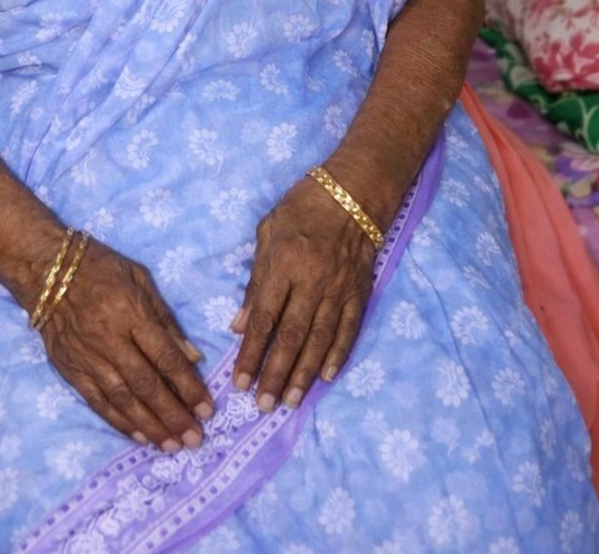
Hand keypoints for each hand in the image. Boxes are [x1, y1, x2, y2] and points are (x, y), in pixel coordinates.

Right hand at [35, 238, 213, 451]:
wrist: (47, 271)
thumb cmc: (101, 268)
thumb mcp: (140, 279)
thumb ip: (166, 319)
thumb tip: (193, 357)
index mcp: (130, 312)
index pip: (164, 357)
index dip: (188, 386)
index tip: (207, 409)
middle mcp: (109, 339)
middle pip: (145, 385)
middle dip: (173, 415)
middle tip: (194, 438)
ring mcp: (87, 357)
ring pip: (122, 399)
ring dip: (149, 426)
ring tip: (171, 445)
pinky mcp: (70, 369)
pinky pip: (98, 401)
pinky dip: (119, 422)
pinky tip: (139, 436)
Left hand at [231, 177, 376, 410]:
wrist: (352, 193)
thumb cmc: (302, 208)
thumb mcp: (267, 232)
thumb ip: (255, 280)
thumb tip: (239, 324)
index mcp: (283, 264)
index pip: (264, 318)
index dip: (250, 353)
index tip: (239, 382)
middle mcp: (312, 281)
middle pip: (291, 336)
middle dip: (275, 374)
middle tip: (262, 405)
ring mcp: (339, 289)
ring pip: (319, 340)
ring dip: (303, 374)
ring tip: (290, 401)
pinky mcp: (359, 292)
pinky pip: (348, 329)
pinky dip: (337, 355)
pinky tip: (325, 377)